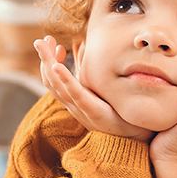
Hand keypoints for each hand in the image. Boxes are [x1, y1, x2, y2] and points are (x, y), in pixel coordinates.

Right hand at [34, 36, 152, 141]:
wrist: (137, 136)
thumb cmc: (121, 112)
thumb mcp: (102, 87)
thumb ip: (91, 69)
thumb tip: (83, 46)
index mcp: (76, 99)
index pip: (55, 78)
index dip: (49, 60)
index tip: (50, 42)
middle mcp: (74, 105)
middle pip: (51, 81)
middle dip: (44, 59)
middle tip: (39, 40)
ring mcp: (82, 109)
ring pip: (57, 86)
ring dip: (48, 64)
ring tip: (43, 46)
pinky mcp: (93, 112)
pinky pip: (76, 95)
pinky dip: (65, 79)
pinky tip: (57, 66)